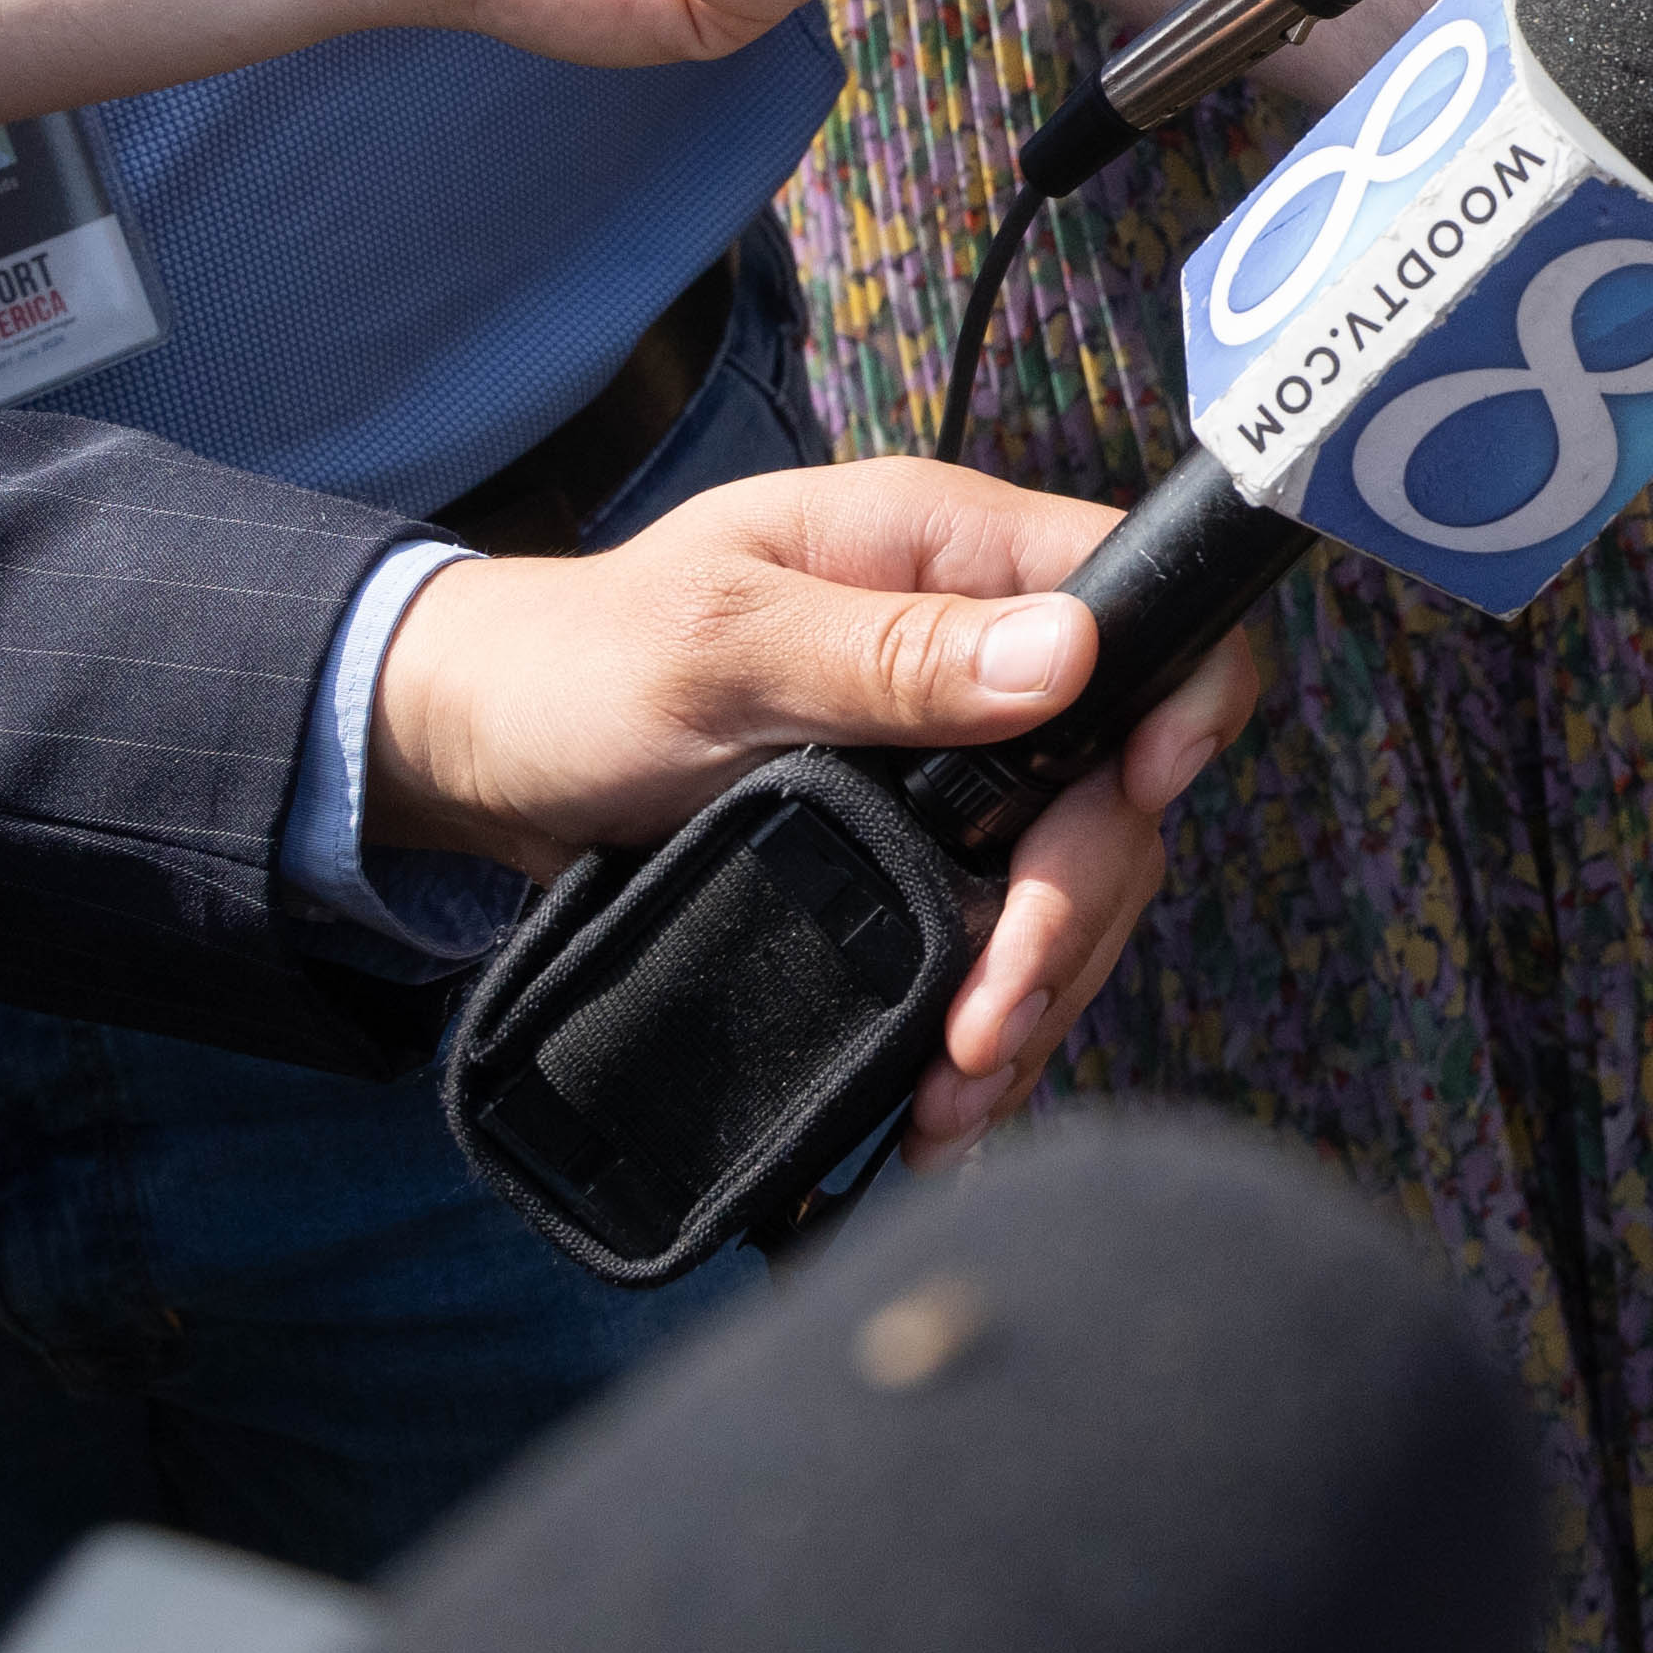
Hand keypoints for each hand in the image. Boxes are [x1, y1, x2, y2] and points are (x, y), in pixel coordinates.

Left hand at [365, 458, 1274, 1156]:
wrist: (475, 754)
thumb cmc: (577, 660)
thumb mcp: (719, 645)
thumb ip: (888, 653)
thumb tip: (1069, 658)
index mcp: (944, 553)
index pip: (1138, 594)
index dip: (1176, 696)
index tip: (1139, 799)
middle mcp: (975, 652)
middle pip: (1113, 783)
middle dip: (1070, 916)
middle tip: (988, 1025)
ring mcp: (953, 763)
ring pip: (1071, 881)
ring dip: (1035, 995)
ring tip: (958, 1096)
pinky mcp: (915, 855)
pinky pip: (996, 938)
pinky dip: (985, 1023)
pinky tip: (944, 1099)